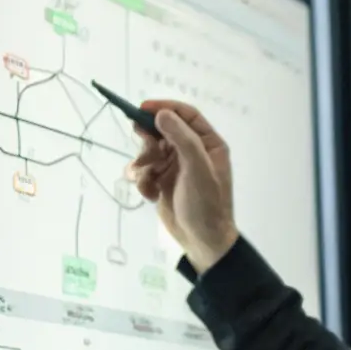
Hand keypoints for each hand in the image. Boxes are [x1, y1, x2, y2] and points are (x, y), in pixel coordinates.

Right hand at [129, 101, 238, 273]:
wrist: (202, 241)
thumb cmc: (206, 204)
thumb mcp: (197, 169)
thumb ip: (182, 139)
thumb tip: (161, 114)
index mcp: (208, 144)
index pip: (186, 115)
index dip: (164, 108)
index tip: (142, 109)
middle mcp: (192, 152)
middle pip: (162, 131)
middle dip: (148, 140)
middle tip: (142, 150)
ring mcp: (176, 167)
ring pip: (149, 152)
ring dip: (143, 164)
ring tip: (146, 179)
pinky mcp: (163, 182)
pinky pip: (145, 172)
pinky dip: (143, 181)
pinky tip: (150, 195)